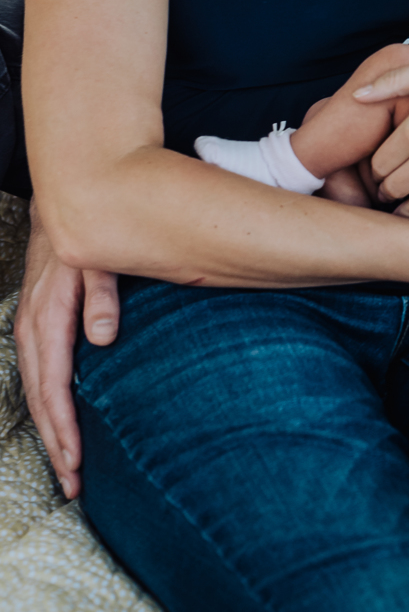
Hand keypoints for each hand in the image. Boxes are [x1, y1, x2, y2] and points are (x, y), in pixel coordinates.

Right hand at [14, 202, 119, 499]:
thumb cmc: (85, 228)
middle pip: (39, 398)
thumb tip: (103, 338)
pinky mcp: (34, 324)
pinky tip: (60, 423)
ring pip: (35, 390)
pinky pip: (38, 374)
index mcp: (46, 314)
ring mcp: (29, 326)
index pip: (53, 383)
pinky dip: (47, 405)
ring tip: (68, 467)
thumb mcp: (97, 255)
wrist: (65, 202)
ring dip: (50, 430)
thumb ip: (101, 294)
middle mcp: (31, 326)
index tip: (75, 460)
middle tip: (74, 483)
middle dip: (55, 443)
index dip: (63, 426)